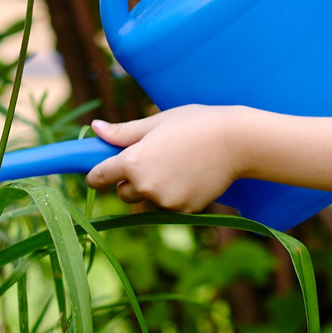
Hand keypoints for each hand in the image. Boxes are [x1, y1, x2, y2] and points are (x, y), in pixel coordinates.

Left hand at [85, 108, 245, 212]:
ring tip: (178, 164)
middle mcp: (145, 186)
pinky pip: (170, 205)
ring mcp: (165, 201)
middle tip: (151, 160)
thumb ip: (123, 132)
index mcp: (133, 162)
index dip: (96, 175)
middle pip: (123, 193)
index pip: (99, 176)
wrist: (236, 142)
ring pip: (148, 200)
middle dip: (130, 181)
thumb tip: (95, 128)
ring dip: (154, 188)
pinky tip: (191, 175)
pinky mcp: (183, 210)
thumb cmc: (195, 124)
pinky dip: (175, 194)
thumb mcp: (156, 122)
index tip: (97, 174)